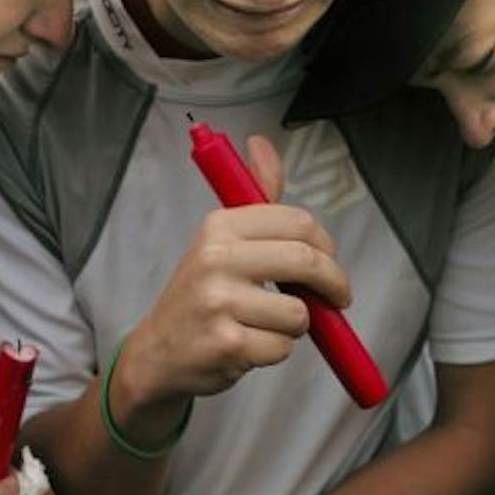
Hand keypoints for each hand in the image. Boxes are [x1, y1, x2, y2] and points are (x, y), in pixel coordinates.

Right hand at [117, 135, 349, 408]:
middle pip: (306, 261)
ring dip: (296, 325)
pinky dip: (275, 352)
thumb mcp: (220, 239)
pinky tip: (249, 345)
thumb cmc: (199, 295)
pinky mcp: (228, 344)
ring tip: (267, 323)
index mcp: (219, 227)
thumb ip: (254, 196)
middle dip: (333, 283)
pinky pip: (282, 348)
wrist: (158, 352)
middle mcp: (216, 259)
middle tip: (336, 297)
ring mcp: (220, 302)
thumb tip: (262, 142)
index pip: (298, 222)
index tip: (327, 260)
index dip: (325, 245)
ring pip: (298, 313)